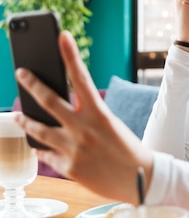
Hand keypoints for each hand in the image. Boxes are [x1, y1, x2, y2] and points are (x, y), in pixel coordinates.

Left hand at [14, 31, 152, 202]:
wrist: (141, 181)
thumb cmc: (128, 149)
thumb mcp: (111, 125)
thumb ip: (88, 116)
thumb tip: (61, 110)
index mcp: (99, 114)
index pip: (81, 77)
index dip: (70, 54)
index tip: (62, 36)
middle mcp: (84, 129)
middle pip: (49, 101)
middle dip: (32, 84)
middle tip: (21, 73)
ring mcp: (74, 149)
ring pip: (39, 130)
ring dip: (25, 120)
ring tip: (17, 115)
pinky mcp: (69, 168)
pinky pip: (47, 154)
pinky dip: (42, 149)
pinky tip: (38, 146)